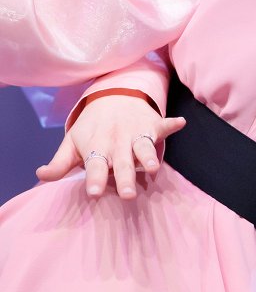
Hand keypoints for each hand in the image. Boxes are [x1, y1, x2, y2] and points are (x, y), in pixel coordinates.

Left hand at [35, 90, 185, 198]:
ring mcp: (136, 132)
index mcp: (96, 147)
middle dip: (125, 178)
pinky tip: (179, 123)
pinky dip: (171, 124)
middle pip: (122, 163)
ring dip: (149, 155)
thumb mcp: (72, 142)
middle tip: (128, 196)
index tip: (93, 193)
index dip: (94, 178)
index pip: (94, 165)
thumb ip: (60, 163)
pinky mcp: (152, 124)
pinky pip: (163, 124)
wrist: (112, 95)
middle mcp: (116, 141)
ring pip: (143, 147)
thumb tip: (40, 175)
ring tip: (154, 167)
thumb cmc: (91, 127)